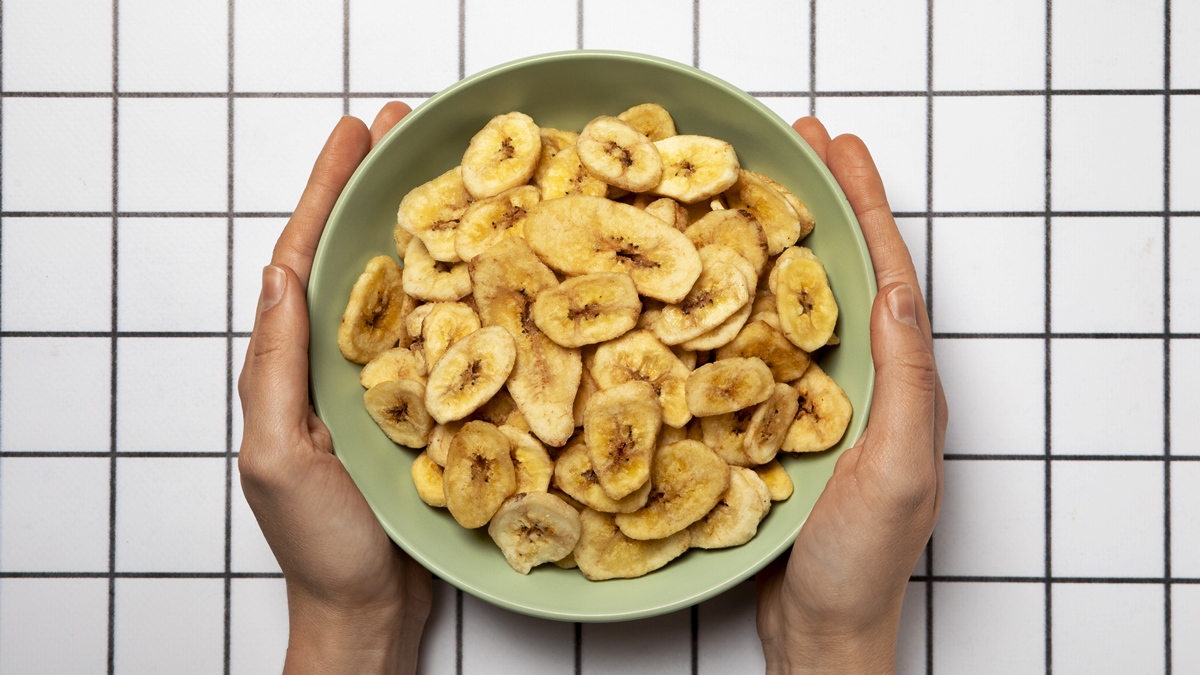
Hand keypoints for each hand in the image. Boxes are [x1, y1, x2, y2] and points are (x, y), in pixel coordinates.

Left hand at [237, 103, 431, 674]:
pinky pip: (436, 336)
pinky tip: (480, 264)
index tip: (353, 136)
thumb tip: (278, 279)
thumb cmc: (323, 546)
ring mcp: (379, 385)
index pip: (302, 261)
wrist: (370, 609)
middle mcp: (333, 365)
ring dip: (415, 229)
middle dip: (370, 191)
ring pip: (395, 289)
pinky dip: (452, 291)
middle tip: (404, 131)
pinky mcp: (422, 408)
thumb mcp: (278, 455)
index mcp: (290, 368)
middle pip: (350, 259)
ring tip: (446, 176)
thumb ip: (274, 369)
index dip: (325, 193)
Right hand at [756, 117, 947, 673]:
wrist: (818, 633)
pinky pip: (764, 345)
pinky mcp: (779, 424)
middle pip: (848, 273)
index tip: (840, 148)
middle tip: (796, 144)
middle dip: (828, 203)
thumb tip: (897, 291)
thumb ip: (905, 384)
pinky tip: (716, 282)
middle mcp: (866, 383)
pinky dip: (745, 299)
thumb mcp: (894, 471)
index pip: (888, 275)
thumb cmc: (858, 565)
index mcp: (903, 385)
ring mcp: (821, 402)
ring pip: (803, 302)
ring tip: (754, 189)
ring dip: (784, 240)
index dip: (866, 206)